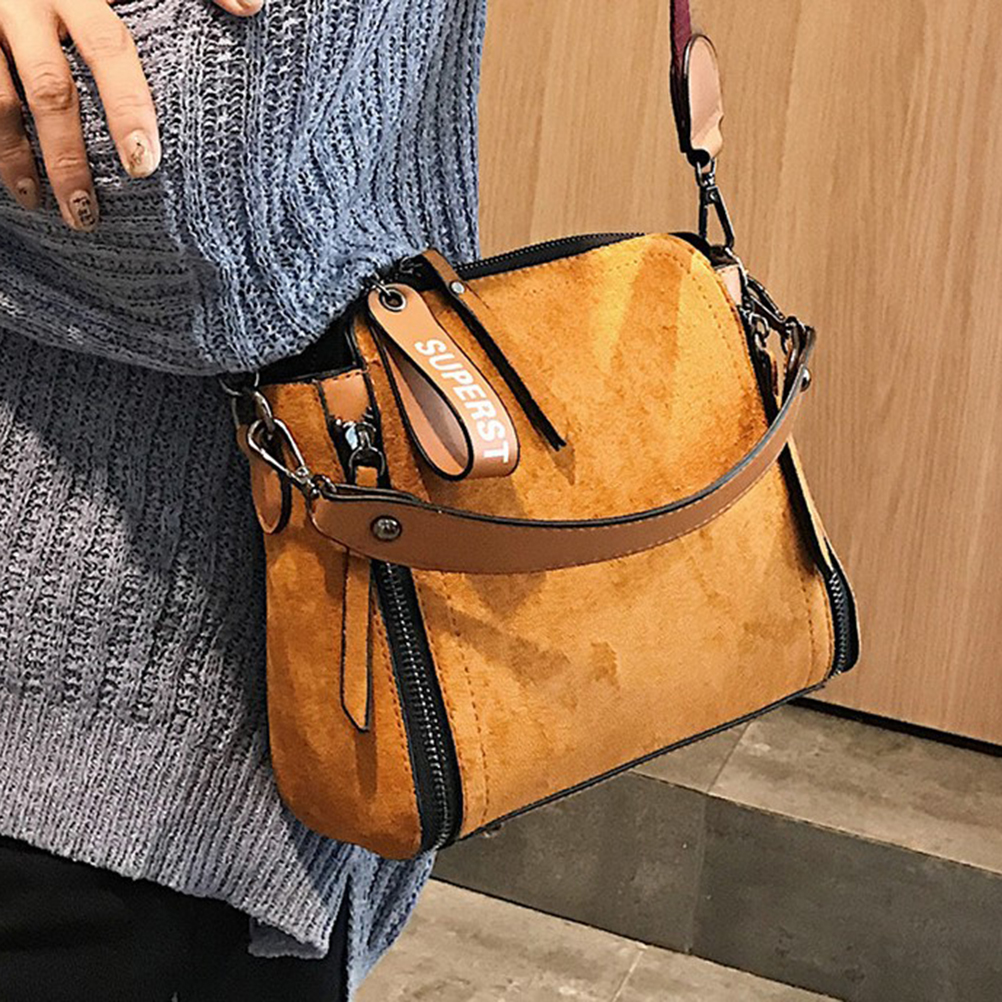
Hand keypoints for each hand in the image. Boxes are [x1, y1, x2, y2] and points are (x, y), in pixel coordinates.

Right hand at [0, 0, 262, 231]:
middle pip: (50, 90)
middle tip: (88, 213)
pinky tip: (10, 182)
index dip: (128, 106)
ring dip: (15, 158)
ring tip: (43, 207)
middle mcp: (29, 2)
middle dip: (68, 156)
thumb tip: (253, 7)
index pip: (110, 50)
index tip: (143, 164)